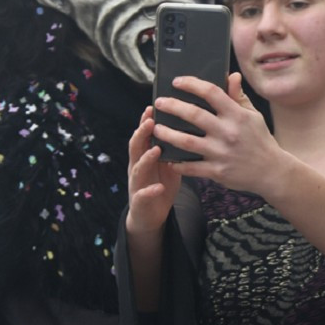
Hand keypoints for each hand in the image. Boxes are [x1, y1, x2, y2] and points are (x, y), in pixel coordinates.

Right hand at [126, 105, 181, 236]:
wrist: (149, 216)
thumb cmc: (160, 186)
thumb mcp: (168, 166)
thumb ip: (172, 150)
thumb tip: (189, 131)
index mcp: (144, 157)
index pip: (143, 136)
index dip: (145, 122)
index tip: (152, 108)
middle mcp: (137, 167)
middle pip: (136, 147)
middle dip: (141, 134)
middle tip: (150, 121)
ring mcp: (136, 184)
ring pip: (137, 168)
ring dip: (146, 158)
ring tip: (156, 149)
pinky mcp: (139, 201)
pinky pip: (143, 195)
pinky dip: (150, 191)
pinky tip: (158, 187)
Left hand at [152, 73, 280, 194]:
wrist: (271, 171)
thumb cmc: (260, 141)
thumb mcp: (253, 116)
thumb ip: (238, 97)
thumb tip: (232, 76)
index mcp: (236, 115)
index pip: (211, 92)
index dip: (191, 84)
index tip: (177, 81)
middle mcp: (227, 132)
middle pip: (193, 115)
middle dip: (172, 106)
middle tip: (159, 102)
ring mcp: (221, 153)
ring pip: (186, 141)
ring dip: (167, 134)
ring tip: (156, 128)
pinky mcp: (217, 171)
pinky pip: (191, 167)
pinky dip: (177, 163)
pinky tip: (167, 157)